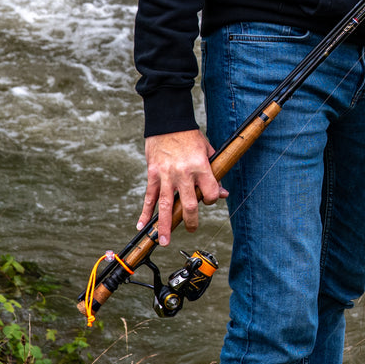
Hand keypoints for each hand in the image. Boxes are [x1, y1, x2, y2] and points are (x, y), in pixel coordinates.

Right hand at [138, 129, 226, 245]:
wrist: (168, 122)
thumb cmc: (190, 136)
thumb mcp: (208, 151)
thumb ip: (215, 173)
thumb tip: (222, 193)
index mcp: (200, 166)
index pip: (209, 193)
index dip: (211, 199)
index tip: (208, 200)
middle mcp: (184, 173)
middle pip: (188, 204)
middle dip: (190, 221)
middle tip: (191, 229)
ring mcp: (166, 175)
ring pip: (166, 206)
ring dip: (165, 226)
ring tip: (163, 241)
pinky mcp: (153, 174)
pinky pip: (149, 197)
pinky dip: (145, 212)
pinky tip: (142, 225)